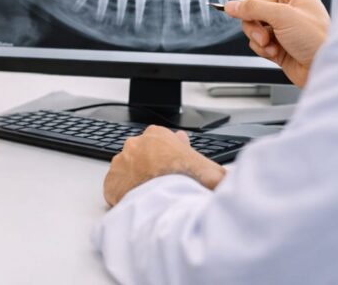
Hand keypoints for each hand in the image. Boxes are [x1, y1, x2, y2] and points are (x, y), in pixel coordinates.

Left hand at [103, 126, 225, 206]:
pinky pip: (116, 188)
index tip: (173, 166)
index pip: (160, 140)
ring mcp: (120, 163)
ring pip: (128, 171)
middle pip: (142, 155)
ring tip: (150, 197)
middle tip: (162, 184)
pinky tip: (138, 204)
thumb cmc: (188, 180)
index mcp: (157, 134)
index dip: (168, 155)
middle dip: (150, 167)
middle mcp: (135, 144)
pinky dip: (124, 196)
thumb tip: (226, 177)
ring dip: (136, 182)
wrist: (167, 198)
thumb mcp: (211, 170)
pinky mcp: (111, 182)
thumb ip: (213, 168)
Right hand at [224, 0, 329, 87]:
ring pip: (253, 25)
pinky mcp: (278, 46)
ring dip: (257, 36)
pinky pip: (257, 42)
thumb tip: (232, 6)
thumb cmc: (317, 39)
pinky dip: (262, 48)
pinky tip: (275, 53)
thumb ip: (253, 9)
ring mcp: (283, 28)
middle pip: (255, 6)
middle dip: (254, 20)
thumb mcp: (283, 16)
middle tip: (260, 31)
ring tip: (269, 44)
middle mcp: (289, 10)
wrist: (325, 69)